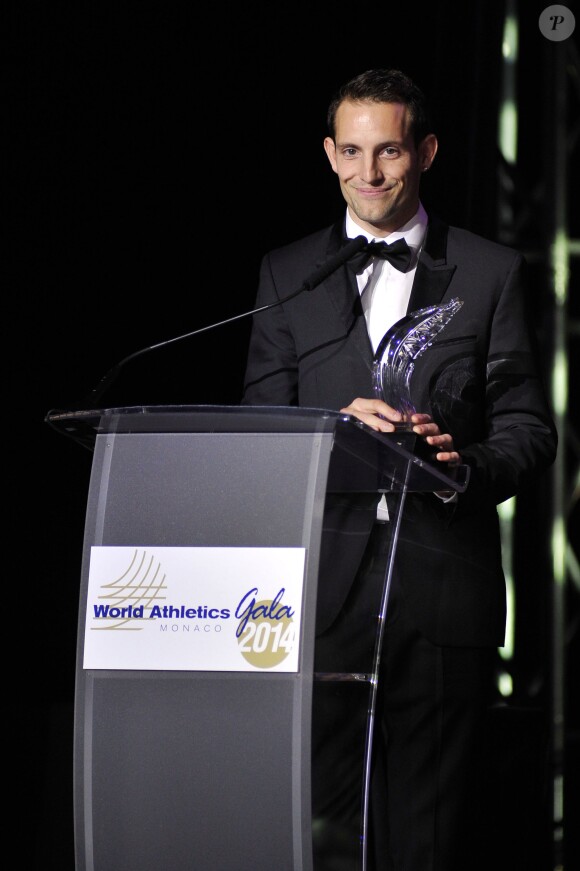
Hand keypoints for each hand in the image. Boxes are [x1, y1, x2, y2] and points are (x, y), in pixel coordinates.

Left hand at [340, 401, 460, 495]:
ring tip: (429, 441)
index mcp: (426, 433)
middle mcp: (437, 438)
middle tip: (417, 429)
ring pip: (447, 438)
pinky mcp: (454, 461)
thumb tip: (375, 436)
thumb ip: (396, 444)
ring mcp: (447, 448)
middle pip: (435, 427)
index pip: (424, 420)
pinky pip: (455, 456)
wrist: (434, 481)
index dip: (419, 418)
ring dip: (438, 439)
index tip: (411, 418)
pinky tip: (440, 457)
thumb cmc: (418, 463)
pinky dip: (449, 455)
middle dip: (426, 427)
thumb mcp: (407, 452)